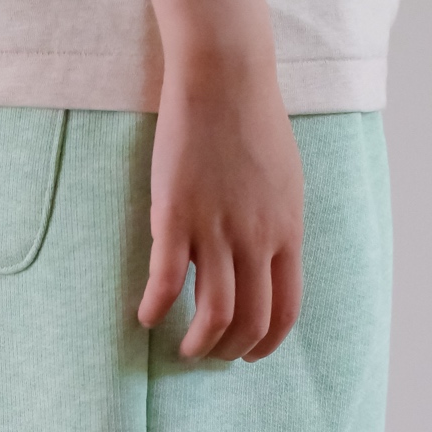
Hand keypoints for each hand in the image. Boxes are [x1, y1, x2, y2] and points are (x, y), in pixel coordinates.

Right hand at [137, 68, 303, 362]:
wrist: (225, 77)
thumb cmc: (254, 122)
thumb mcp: (285, 183)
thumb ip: (277, 226)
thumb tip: (267, 260)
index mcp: (286, 233)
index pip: (285, 311)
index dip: (266, 344)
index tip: (247, 353)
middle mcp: (256, 240)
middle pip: (250, 322)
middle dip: (228, 351)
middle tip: (208, 354)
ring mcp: (217, 230)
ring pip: (214, 314)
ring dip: (197, 342)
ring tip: (182, 348)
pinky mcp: (176, 217)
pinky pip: (167, 282)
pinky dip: (154, 309)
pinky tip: (145, 316)